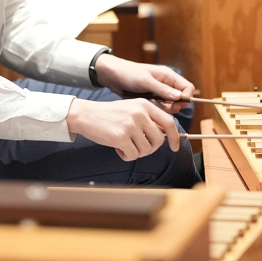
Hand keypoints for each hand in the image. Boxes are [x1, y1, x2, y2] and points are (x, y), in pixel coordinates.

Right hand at [66, 97, 180, 160]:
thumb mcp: (131, 109)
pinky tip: (117, 148)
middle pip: (159, 140)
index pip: (169, 122)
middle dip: (150, 148)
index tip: (175, 147)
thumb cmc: (109, 114)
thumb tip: (165, 135)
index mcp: (145, 105)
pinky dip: (126, 156)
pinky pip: (133, 155)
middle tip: (138, 146)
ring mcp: (131, 125)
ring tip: (124, 145)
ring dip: (136, 152)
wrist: (86, 114)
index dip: (175, 137)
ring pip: (146, 150)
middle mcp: (140, 113)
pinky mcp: (121, 137)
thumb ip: (148, 119)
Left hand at [94, 54, 194, 114]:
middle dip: (173, 106)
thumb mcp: (144, 80)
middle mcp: (166, 84)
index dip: (185, 97)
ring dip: (163, 109)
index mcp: (168, 76)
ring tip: (150, 105)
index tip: (175, 104)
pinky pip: (160, 108)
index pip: (187, 87)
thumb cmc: (128, 73)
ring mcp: (159, 92)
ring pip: (170, 106)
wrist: (112, 76)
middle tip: (160, 106)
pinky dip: (155, 110)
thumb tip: (179, 96)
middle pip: (180, 99)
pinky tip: (146, 108)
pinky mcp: (152, 99)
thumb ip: (162, 89)